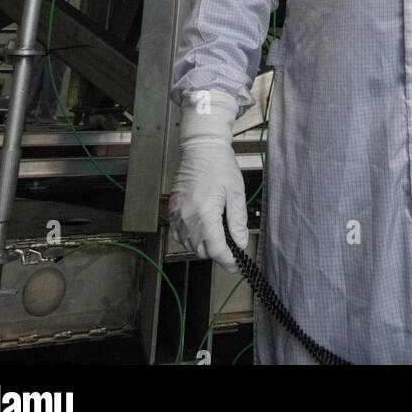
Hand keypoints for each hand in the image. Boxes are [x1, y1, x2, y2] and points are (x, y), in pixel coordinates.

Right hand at [168, 89, 248, 272]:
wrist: (201, 146)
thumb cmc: (220, 165)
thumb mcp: (236, 193)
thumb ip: (237, 221)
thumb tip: (240, 243)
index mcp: (205, 214)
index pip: (216, 250)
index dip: (228, 260)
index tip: (236, 264)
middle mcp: (188, 218)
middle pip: (201, 250)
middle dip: (217, 252)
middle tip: (230, 245)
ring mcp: (177, 214)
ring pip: (189, 244)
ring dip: (203, 245)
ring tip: (217, 234)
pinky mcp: (172, 209)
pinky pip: (178, 234)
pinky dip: (190, 237)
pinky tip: (201, 228)